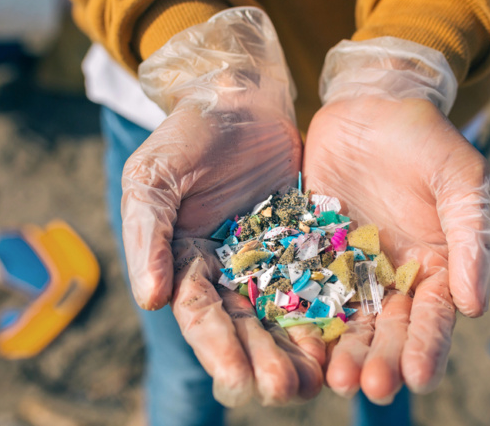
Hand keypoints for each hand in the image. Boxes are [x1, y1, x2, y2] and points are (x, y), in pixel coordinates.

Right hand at [121, 7, 323, 406]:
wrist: (240, 98)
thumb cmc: (188, 134)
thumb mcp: (153, 177)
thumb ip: (147, 236)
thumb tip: (150, 300)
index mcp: (185, 262)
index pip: (200, 314)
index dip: (217, 348)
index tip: (238, 379)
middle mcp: (227, 271)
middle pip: (245, 326)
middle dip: (263, 360)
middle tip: (286, 390)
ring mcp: (268, 260)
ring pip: (283, 313)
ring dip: (297, 350)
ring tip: (318, 381)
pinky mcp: (305, 244)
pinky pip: (317, 281)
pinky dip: (326, 311)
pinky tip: (342, 338)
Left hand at [305, 37, 489, 403]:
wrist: (370, 105)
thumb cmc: (425, 139)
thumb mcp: (460, 179)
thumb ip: (471, 238)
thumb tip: (476, 307)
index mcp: (436, 267)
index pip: (434, 317)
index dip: (428, 348)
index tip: (418, 377)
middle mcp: (392, 278)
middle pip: (388, 330)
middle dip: (380, 360)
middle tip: (368, 386)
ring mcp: (349, 269)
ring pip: (346, 320)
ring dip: (340, 351)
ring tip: (333, 378)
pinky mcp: (312, 253)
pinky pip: (305, 290)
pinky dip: (302, 318)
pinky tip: (294, 343)